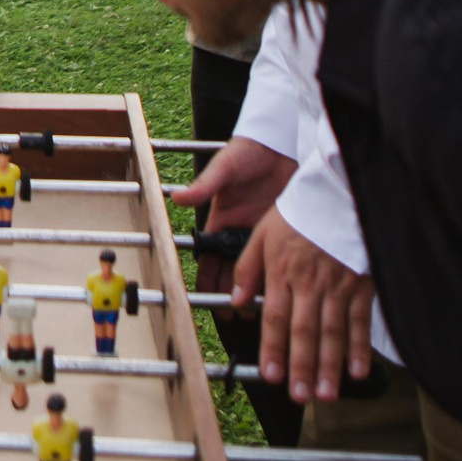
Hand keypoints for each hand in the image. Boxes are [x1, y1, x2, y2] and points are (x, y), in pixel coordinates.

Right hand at [169, 136, 296, 301]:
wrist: (280, 142)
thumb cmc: (247, 151)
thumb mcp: (224, 169)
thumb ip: (204, 186)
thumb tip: (178, 198)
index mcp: (221, 220)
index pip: (209, 259)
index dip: (207, 281)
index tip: (204, 300)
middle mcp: (240, 231)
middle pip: (232, 271)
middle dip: (231, 295)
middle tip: (233, 318)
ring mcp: (262, 232)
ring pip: (255, 269)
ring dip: (254, 289)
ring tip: (258, 313)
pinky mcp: (283, 230)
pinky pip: (277, 258)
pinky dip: (277, 274)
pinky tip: (282, 292)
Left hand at [242, 206, 375, 403]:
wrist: (338, 191)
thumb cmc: (299, 211)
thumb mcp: (262, 232)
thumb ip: (247, 267)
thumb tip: (235, 300)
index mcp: (282, 270)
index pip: (275, 316)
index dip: (272, 348)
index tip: (270, 375)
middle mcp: (309, 282)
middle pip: (304, 330)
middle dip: (301, 366)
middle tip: (299, 396)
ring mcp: (338, 284)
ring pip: (332, 330)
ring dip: (328, 365)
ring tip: (324, 393)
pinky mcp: (361, 283)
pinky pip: (361, 319)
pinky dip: (360, 347)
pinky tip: (357, 371)